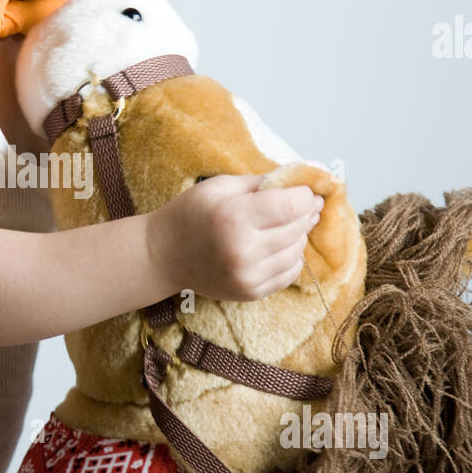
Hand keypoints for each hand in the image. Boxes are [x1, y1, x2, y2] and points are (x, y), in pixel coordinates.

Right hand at [166, 173, 324, 302]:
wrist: (164, 255)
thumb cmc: (191, 214)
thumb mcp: (221, 185)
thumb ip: (263, 182)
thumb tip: (303, 180)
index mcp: (234, 216)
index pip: (293, 206)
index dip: (307, 196)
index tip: (309, 191)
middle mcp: (243, 250)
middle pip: (298, 228)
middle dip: (307, 213)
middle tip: (307, 204)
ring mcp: (248, 276)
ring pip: (297, 252)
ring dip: (299, 236)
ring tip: (287, 225)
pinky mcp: (250, 293)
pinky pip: (289, 274)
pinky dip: (291, 257)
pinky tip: (280, 246)